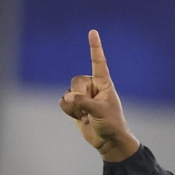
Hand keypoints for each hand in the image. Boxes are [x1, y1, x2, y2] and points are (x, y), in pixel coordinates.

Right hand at [59, 30, 139, 161]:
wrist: (108, 142)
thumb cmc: (111, 124)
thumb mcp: (100, 112)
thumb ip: (83, 102)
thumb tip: (68, 97)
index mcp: (104, 83)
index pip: (98, 62)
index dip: (95, 47)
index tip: (93, 32)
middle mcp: (92, 86)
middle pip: (76, 82)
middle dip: (79, 96)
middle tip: (89, 110)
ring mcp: (82, 96)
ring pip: (68, 93)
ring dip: (74, 107)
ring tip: (86, 115)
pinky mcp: (75, 105)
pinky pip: (63, 102)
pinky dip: (69, 111)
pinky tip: (80, 118)